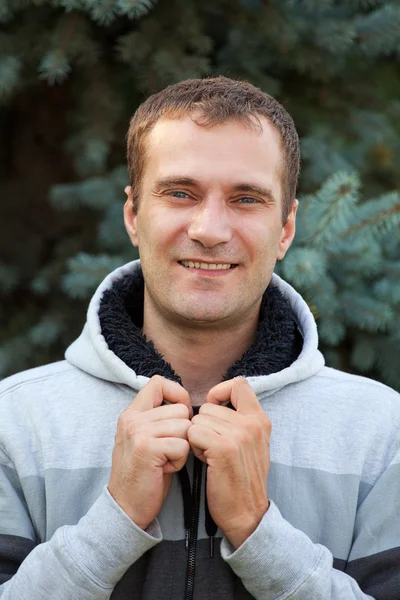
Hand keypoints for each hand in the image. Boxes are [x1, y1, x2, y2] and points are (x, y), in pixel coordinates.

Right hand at [108, 375, 191, 529]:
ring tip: (166, 460)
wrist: (125, 507)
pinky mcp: (146, 449)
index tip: (180, 416)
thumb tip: (186, 403)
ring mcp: (138, 433)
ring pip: (185, 427)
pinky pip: (182, 445)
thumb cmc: (144, 473)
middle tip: (169, 450)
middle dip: (184, 431)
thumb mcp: (145, 438)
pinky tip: (165, 469)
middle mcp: (132, 419)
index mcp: (132, 413)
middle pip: (181, 409)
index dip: (177, 394)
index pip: (159, 382)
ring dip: (182, 447)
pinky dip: (180, 460)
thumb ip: (158, 418)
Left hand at [187, 377, 270, 548]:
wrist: (247, 513)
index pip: (239, 384)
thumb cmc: (242, 478)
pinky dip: (194, 446)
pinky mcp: (223, 448)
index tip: (214, 408)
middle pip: (209, 405)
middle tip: (212, 445)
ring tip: (210, 455)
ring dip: (198, 436)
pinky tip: (204, 460)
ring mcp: (239, 435)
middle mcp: (252, 424)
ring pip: (198, 419)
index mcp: (260, 419)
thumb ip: (241, 420)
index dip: (220, 392)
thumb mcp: (252, 443)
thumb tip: (217, 400)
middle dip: (204, 424)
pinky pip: (194, 432)